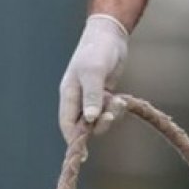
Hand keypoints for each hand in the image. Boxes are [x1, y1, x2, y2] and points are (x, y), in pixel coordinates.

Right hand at [58, 14, 128, 141]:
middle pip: (84, 126)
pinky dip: (116, 109)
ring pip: (98, 120)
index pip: (67, 124)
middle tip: (110, 116)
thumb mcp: (94, 72)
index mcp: (69, 94)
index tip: (83, 154)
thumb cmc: (97, 50)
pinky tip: (121, 98)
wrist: (111, 34)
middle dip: (98, 124)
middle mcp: (78, 99)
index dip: (73, 140)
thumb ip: (92, 95)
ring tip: (119, 100)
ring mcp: (91, 98)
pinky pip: (108, 112)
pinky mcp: (103, 95)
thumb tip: (89, 119)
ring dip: (110, 116)